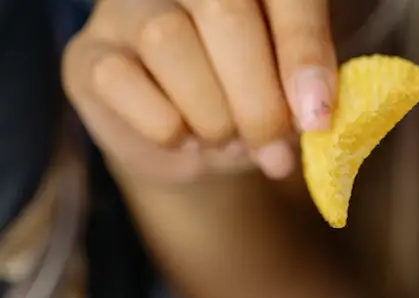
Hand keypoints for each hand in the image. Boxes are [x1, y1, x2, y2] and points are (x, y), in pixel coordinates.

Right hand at [62, 0, 336, 182]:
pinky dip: (165, 127)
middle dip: (258, 98)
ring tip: (225, 138)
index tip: (316, 117)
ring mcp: (127, 7)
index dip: (302, 53)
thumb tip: (312, 114)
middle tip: (273, 150)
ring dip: (212, 115)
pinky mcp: (88, 54)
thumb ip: (307, 94)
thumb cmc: (253, 109)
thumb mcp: (294, 101)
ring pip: (168, 40)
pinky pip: (120, 80)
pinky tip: (182, 138)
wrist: (195, 149)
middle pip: (222, 9)